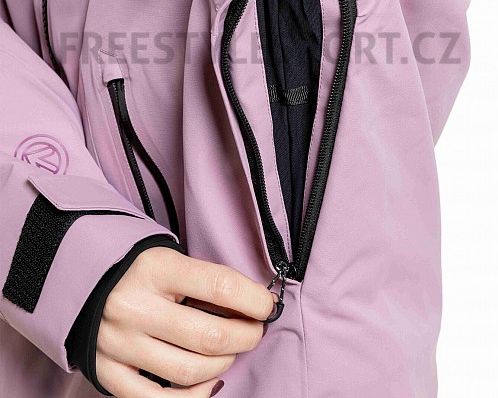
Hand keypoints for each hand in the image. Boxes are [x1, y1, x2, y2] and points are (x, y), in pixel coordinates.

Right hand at [96, 246, 274, 396]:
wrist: (85, 281)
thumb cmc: (141, 272)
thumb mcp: (172, 261)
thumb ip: (208, 282)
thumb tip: (255, 306)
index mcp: (155, 268)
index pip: (219, 285)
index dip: (253, 300)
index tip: (266, 305)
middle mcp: (134, 306)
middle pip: (210, 336)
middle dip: (246, 337)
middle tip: (253, 331)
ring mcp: (119, 343)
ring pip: (190, 372)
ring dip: (223, 364)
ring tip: (228, 351)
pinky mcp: (108, 373)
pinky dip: (194, 397)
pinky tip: (208, 382)